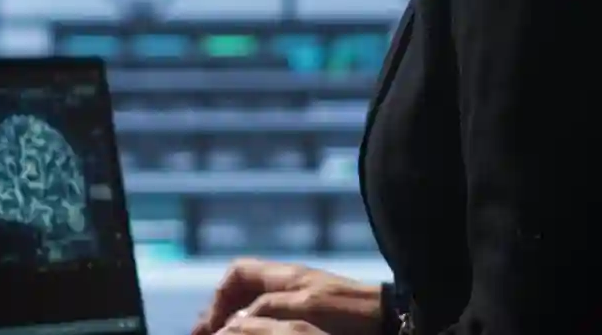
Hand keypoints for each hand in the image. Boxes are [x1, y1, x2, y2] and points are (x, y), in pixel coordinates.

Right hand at [188, 257, 382, 334]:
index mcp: (285, 275)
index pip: (238, 273)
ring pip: (255, 307)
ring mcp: (299, 300)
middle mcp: (288, 284)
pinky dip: (257, 328)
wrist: (387, 319)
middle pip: (242, 291)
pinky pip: (272, 319)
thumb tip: (233, 321)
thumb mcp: (305, 308)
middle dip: (222, 312)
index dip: (220, 297)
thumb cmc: (349, 312)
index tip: (213, 325)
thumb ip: (268, 309)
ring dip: (237, 322)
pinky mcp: (310, 318)